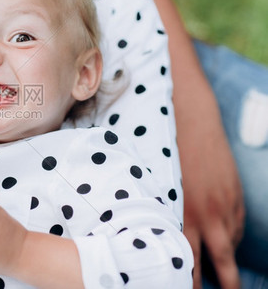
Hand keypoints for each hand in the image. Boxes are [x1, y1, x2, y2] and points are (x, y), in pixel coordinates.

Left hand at [180, 125, 244, 288]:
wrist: (192, 125)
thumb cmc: (166, 157)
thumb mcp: (161, 190)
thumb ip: (166, 215)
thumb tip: (166, 238)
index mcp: (183, 215)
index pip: (189, 259)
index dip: (189, 280)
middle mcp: (207, 215)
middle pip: (221, 260)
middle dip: (225, 284)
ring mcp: (225, 206)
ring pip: (231, 244)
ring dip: (226, 259)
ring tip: (224, 275)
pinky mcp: (236, 196)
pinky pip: (237, 225)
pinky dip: (231, 236)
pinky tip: (225, 240)